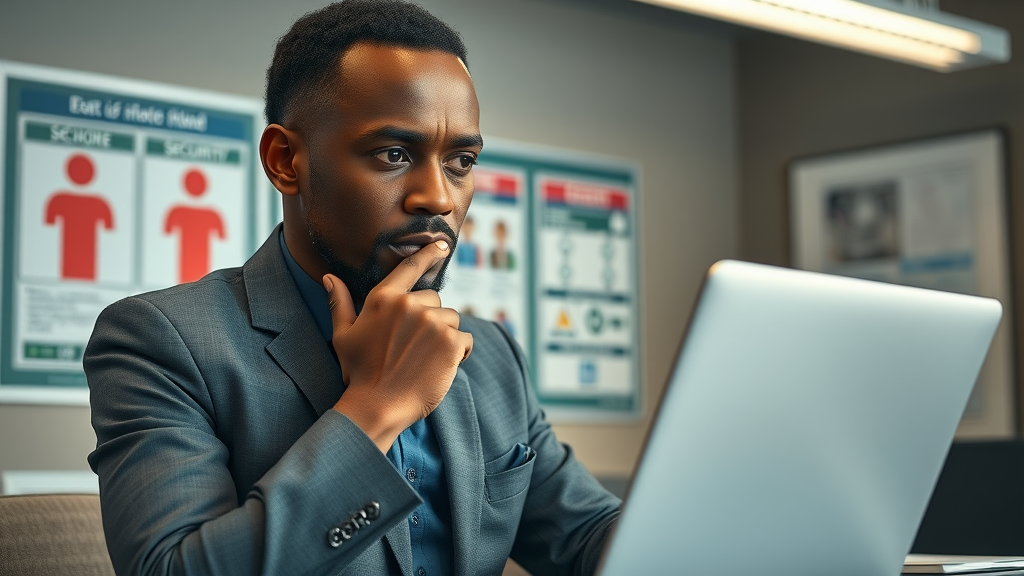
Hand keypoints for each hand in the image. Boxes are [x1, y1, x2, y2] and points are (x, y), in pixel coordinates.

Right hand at [324, 240, 472, 451]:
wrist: (377, 406)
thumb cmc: (358, 372)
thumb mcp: (343, 335)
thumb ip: (340, 303)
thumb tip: (328, 277)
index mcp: (384, 298)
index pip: (410, 268)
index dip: (428, 253)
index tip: (442, 245)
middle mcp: (409, 305)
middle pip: (434, 301)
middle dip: (429, 321)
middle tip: (411, 348)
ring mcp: (432, 322)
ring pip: (451, 320)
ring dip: (444, 337)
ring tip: (423, 359)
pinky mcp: (451, 342)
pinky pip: (465, 340)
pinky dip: (458, 353)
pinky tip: (438, 368)